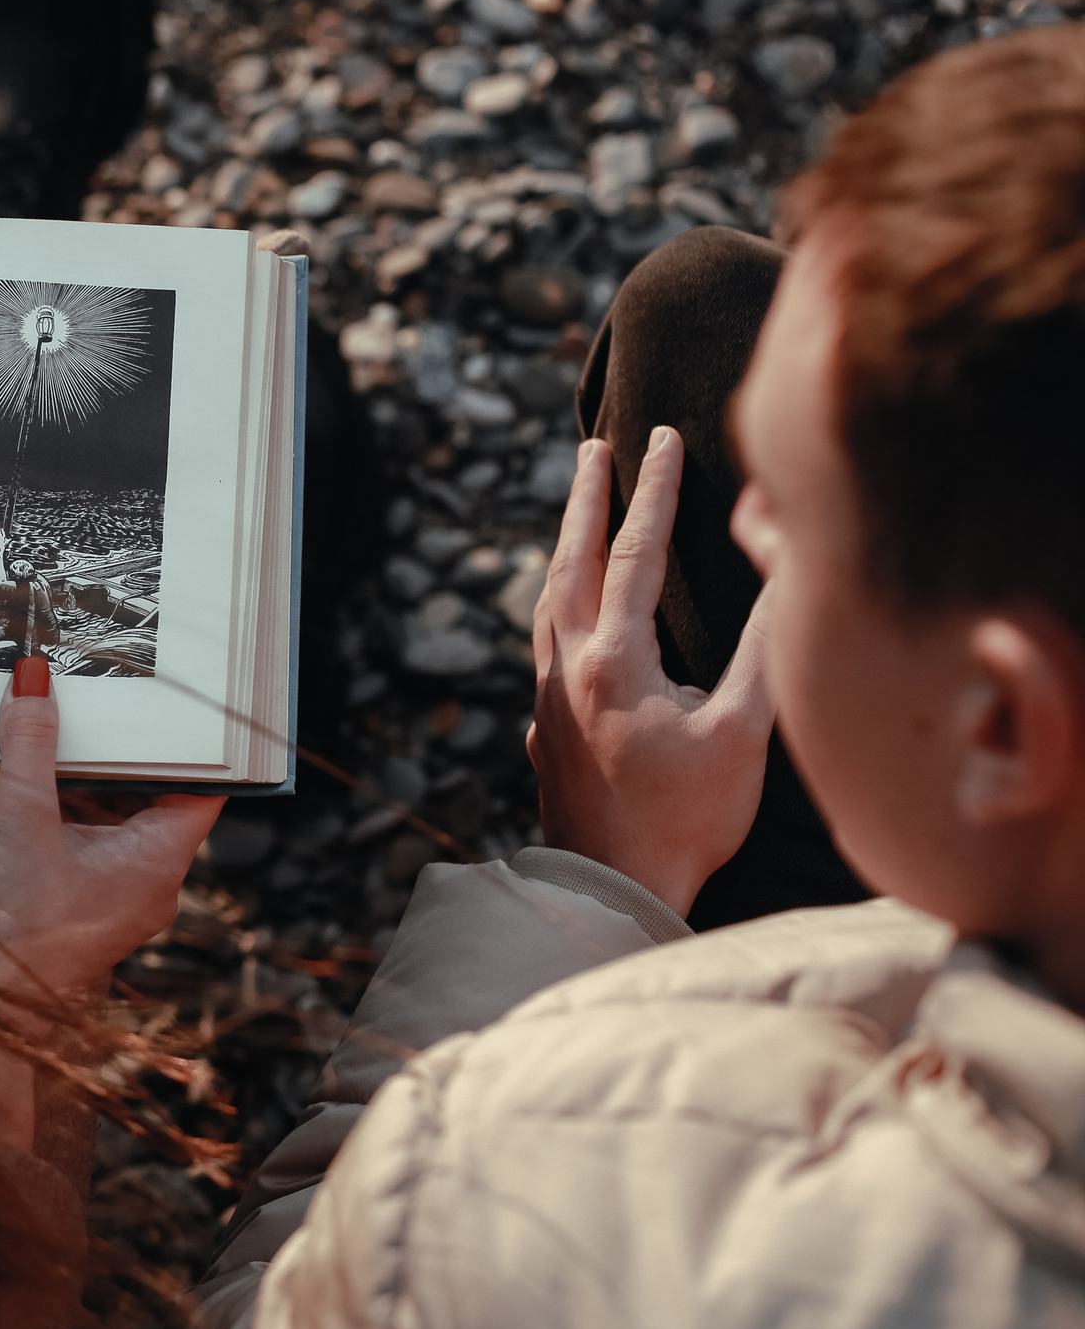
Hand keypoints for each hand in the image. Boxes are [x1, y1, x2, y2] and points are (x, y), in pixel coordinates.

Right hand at [0, 669, 220, 1000]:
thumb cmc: (13, 927)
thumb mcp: (19, 817)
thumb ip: (28, 745)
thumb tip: (33, 682)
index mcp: (159, 860)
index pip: (206, 786)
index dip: (196, 740)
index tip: (178, 698)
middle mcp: (151, 880)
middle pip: (158, 794)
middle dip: (128, 748)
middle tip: (110, 696)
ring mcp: (120, 895)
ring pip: (122, 817)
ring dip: (95, 778)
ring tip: (69, 725)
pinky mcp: (87, 903)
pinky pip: (95, 841)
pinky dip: (73, 809)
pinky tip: (40, 780)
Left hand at [528, 427, 774, 916]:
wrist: (609, 888)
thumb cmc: (683, 818)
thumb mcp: (739, 733)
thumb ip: (759, 652)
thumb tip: (784, 583)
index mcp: (612, 660)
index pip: (634, 555)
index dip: (652, 493)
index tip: (660, 440)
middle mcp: (567, 667)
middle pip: (571, 562)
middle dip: (585, 500)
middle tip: (593, 448)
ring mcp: (547, 696)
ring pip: (548, 601)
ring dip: (566, 549)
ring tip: (577, 512)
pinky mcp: (544, 725)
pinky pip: (546, 642)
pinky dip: (559, 604)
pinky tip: (571, 614)